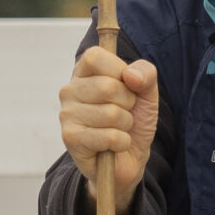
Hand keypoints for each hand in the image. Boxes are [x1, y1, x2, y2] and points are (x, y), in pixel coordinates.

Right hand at [59, 47, 159, 206]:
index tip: (126, 84)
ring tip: (118, 129)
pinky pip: (110, 136)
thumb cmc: (133, 119)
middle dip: (128, 103)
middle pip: (108, 87)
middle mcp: (69, 90)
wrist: (128, 158)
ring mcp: (67, 115)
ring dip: (126, 125)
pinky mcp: (70, 139)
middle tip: (124, 113)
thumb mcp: (147, 92)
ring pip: (111, 114)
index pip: (95, 56)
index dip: (118, 70)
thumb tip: (131, 76)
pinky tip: (114, 146)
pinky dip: (122, 142)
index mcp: (83, 72)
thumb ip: (146, 73)